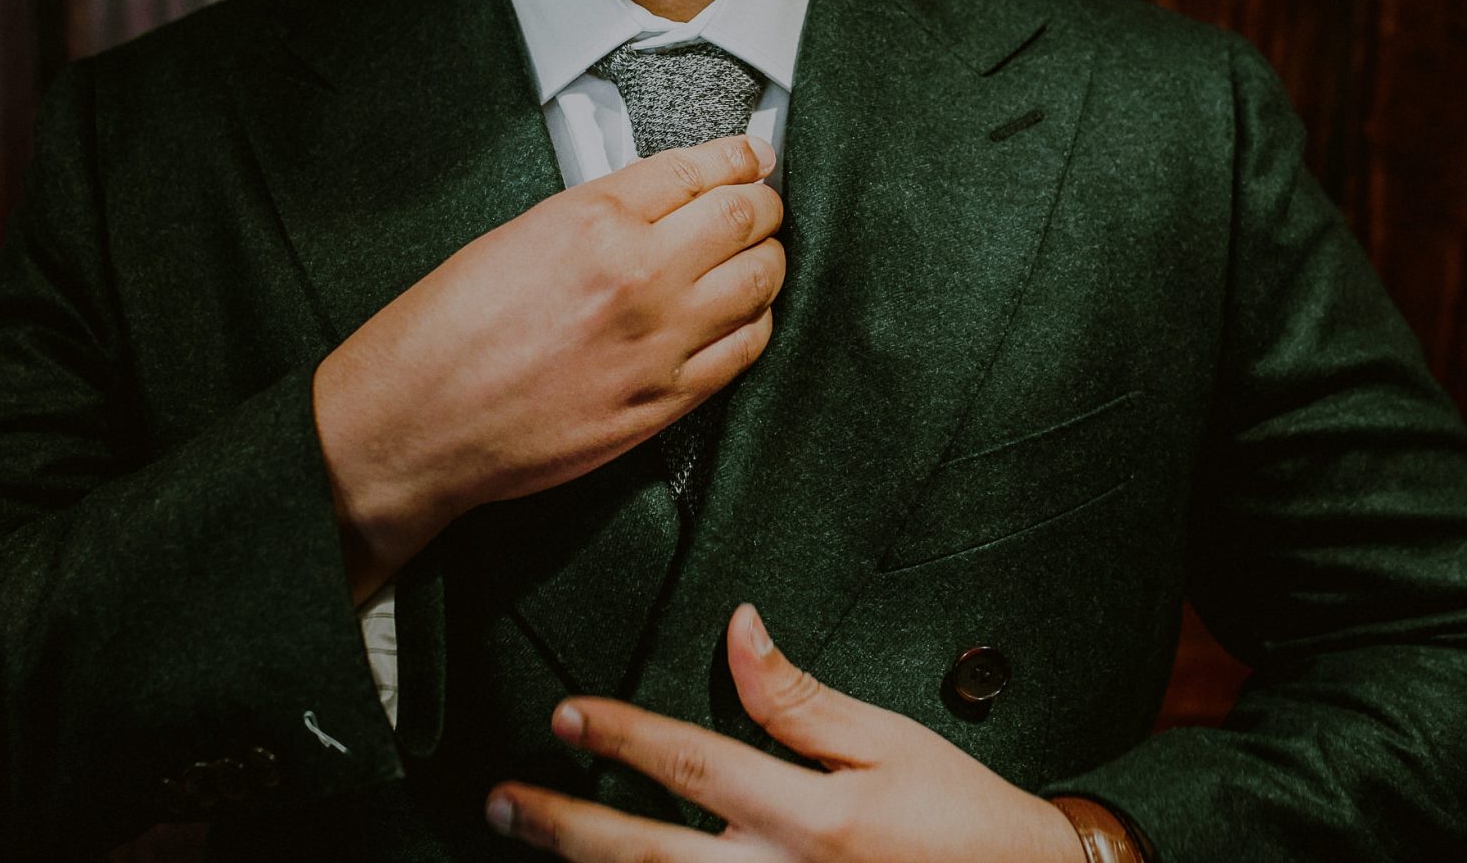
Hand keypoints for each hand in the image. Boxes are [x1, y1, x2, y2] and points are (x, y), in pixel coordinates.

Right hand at [313, 135, 785, 597]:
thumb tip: (655, 206)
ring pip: (759, 280)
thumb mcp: (516, 236)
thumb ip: (595, 217)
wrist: (417, 422)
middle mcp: (637, 273)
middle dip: (764, 203)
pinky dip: (756, 322)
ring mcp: (659, 340)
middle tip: (763, 203)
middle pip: (743, 216)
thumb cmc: (444, 334)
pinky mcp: (666, 400)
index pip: (697, 167)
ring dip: (769, 260)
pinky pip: (746, 349)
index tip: (753, 155)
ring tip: (761, 256)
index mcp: (592, 219)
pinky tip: (746, 315)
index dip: (739, 155)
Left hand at [484, 604, 1087, 861]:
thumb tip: (737, 626)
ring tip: (528, 848)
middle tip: (503, 801)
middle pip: (646, 858)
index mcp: (811, 818)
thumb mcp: (891, 742)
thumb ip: (799, 697)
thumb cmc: (963, 820)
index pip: (691, 764)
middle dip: (565, 827)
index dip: (620, 737)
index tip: (564, 715)